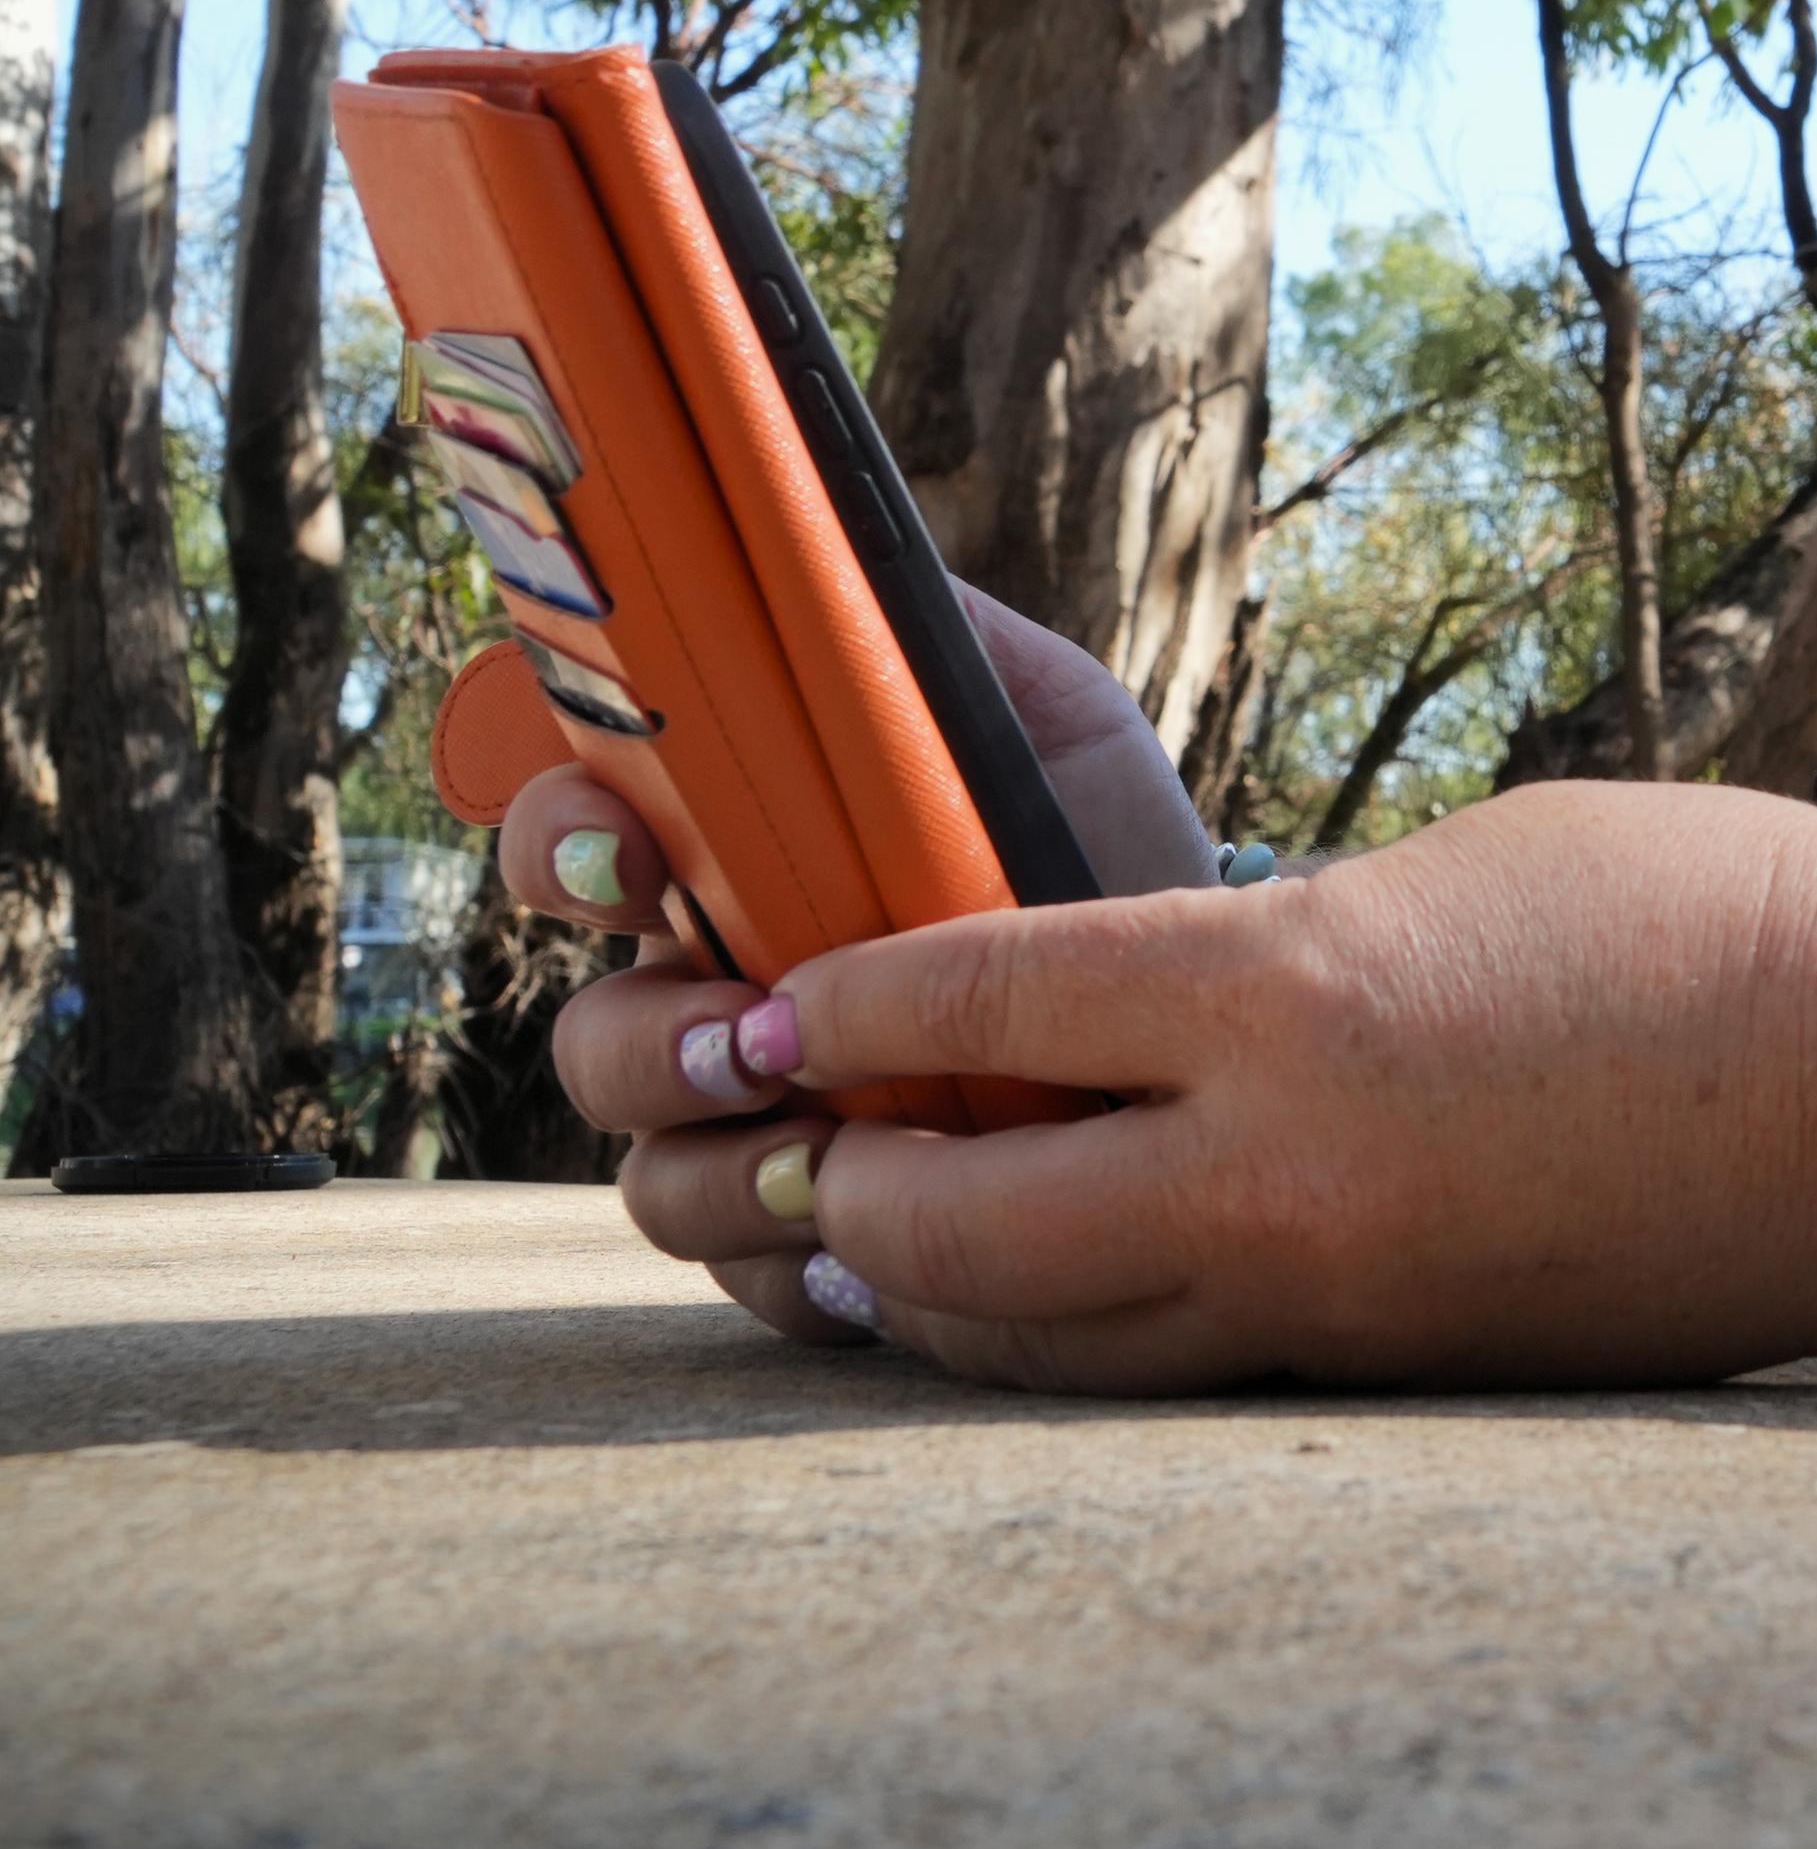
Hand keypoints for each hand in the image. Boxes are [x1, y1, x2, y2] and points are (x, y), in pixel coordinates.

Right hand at [491, 587, 1218, 1341]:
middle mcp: (726, 1006)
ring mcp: (763, 1138)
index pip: (581, 845)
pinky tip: (871, 1245)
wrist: (1221, 1016)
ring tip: (825, 1152)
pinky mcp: (830, 1252)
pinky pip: (752, 1288)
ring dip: (713, 1171)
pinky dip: (795, 1268)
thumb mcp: (1040, 720)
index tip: (627, 853)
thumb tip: (819, 560)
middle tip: (746, 1038)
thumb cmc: (1105, 853)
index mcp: (744, 875)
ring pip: (651, 1179)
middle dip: (644, 1044)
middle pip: (595, 1042)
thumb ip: (924, 644)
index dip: (563, 842)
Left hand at [505, 606, 1816, 1391]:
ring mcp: (1346, 1300)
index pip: (977, 1001)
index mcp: (1300, 995)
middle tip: (742, 1140)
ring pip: (1037, 1333)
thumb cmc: (1726, 920)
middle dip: (817, 1186)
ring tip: (833, 1239)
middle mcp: (1289, 1173)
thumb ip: (1285, 939)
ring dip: (912, 1288)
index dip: (838, 1001)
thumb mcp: (1466, 865)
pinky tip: (1025, 1294)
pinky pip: (1167, 1367)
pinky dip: (1057, 1333)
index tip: (759, 996)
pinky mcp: (1406, 1369)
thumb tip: (1154, 994)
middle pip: (946, 1224)